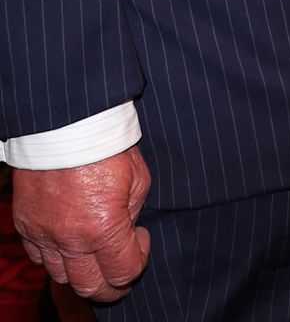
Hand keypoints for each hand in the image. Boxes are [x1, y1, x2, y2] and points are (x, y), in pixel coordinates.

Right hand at [11, 145, 150, 302]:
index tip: (141, 240)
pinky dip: (56, 256)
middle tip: (121, 268)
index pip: (124, 273)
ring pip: (62, 277)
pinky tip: (70, 240)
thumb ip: (133, 213)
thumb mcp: (138, 178)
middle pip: (91, 288)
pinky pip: (39, 257)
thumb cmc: (107, 146)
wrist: (67, 124)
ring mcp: (44, 235)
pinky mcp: (26, 225)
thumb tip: (127, 232)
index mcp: (103, 228)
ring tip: (95, 252)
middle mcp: (70, 240)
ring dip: (82, 272)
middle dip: (112, 285)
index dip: (139, 261)